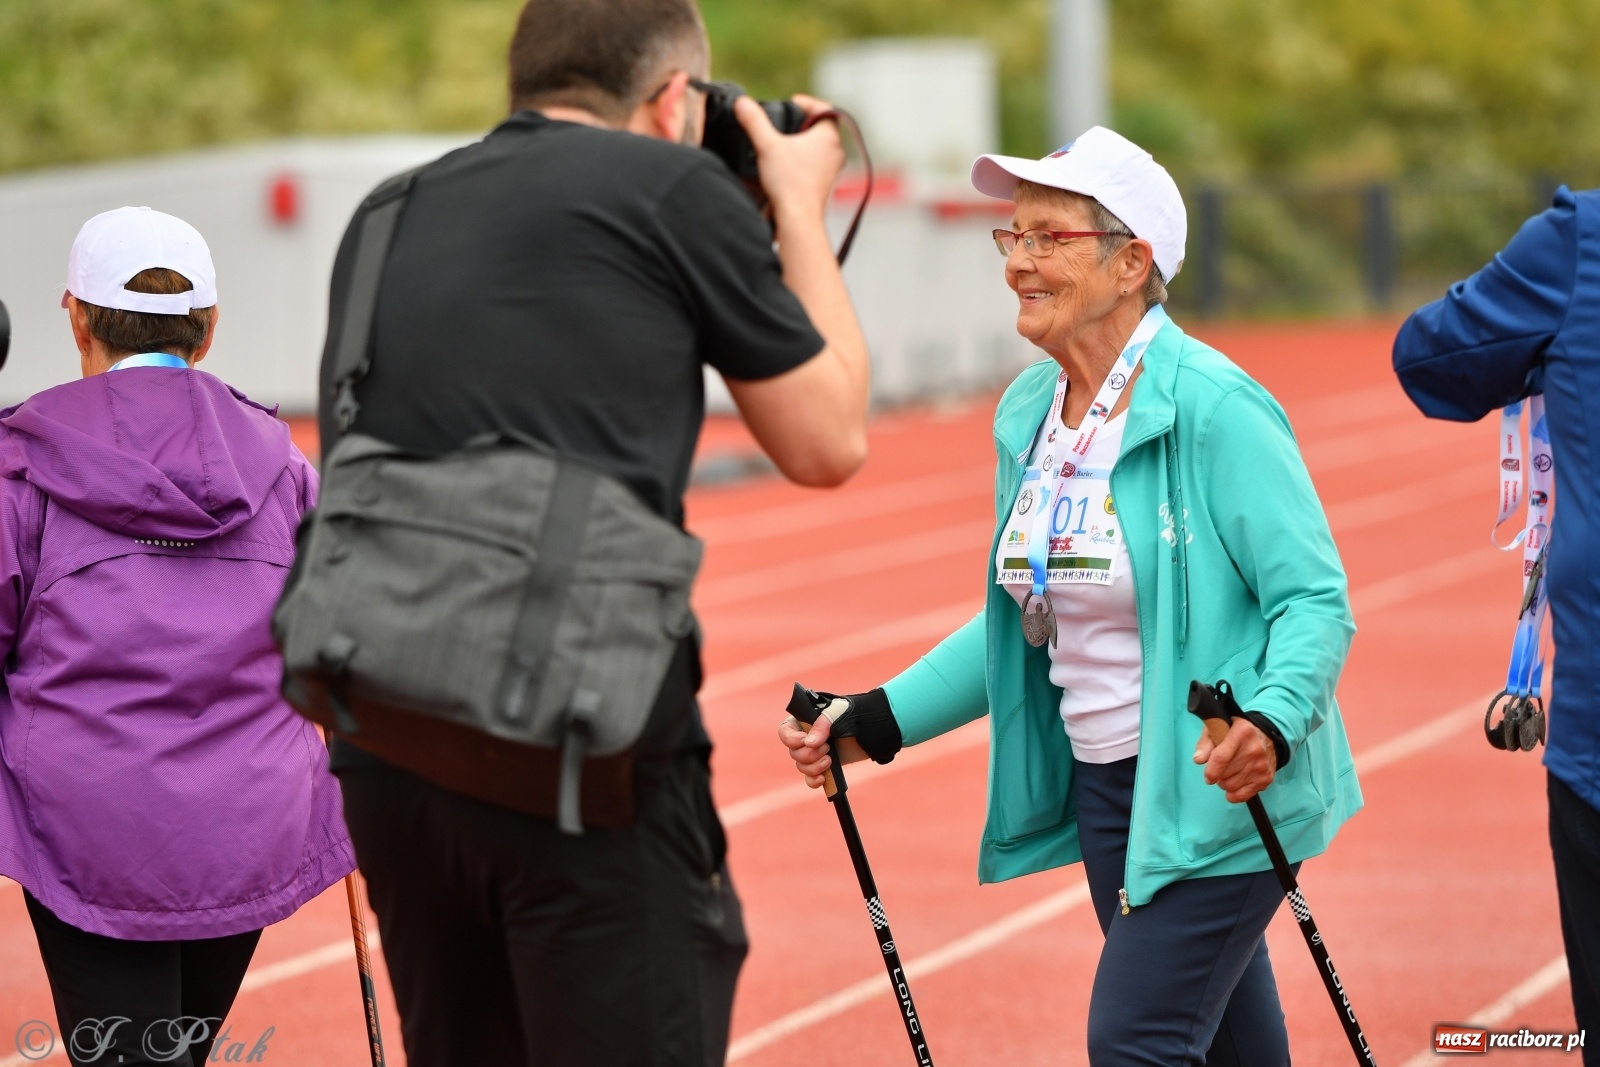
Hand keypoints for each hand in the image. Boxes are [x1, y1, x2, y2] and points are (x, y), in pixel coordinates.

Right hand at [734, 93, 844, 222]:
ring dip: (802, 143)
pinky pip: (816, 165)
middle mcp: (835, 152)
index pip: (825, 108)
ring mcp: (832, 170)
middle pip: (821, 128)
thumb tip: (742, 102)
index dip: (808, 102)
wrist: (798, 220)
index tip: (792, 104)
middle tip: (784, 123)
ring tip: (782, 144)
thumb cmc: (789, 183)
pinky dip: (802, 161)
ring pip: (819, 148)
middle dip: (802, 123)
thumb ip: (754, 121)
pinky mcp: (824, 185)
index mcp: (828, 137)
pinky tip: (785, 166)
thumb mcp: (767, 146)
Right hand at [778, 705, 867, 788]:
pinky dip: (813, 781)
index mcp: (803, 721)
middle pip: (794, 753)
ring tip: (830, 760)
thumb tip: (809, 743)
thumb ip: (821, 725)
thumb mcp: (836, 713)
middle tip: (827, 748)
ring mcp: (814, 754)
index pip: (785, 732)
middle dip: (809, 754)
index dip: (791, 739)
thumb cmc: (852, 715)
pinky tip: (823, 779)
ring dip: (814, 767)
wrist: (870, 730)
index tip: (805, 741)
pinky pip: (810, 779)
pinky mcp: (823, 767)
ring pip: (801, 767)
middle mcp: (805, 738)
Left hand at [1193, 716, 1277, 802]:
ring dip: (1225, 783)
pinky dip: (1234, 793)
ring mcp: (1262, 765)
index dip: (1210, 771)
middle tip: (1221, 767)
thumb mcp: (1217, 728)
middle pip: (1225, 775)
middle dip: (1218, 774)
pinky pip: (1243, 795)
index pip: (1221, 758)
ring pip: (1232, 786)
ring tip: (1229, 772)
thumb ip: (1205, 743)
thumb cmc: (1234, 731)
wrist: (1263, 735)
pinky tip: (1235, 782)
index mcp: (1241, 732)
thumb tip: (1198, 760)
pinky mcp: (1266, 778)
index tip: (1208, 776)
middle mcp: (1254, 749)